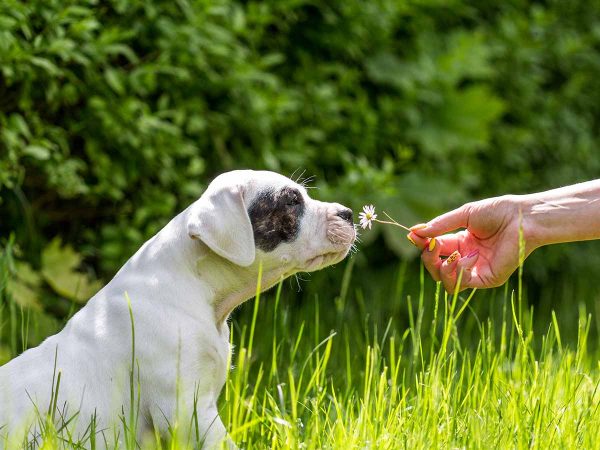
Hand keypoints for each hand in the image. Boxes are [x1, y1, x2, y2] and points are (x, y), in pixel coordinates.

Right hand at [407, 195, 533, 292]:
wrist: (523, 217)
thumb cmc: (497, 212)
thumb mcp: (463, 215)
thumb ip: (440, 225)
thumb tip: (414, 231)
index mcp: (460, 242)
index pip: (434, 250)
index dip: (422, 244)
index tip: (413, 235)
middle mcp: (466, 258)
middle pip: (436, 269)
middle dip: (428, 259)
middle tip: (431, 246)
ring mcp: (476, 270)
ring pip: (446, 282)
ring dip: (442, 269)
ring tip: (452, 255)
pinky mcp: (487, 278)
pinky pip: (463, 283)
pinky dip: (460, 271)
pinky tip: (469, 256)